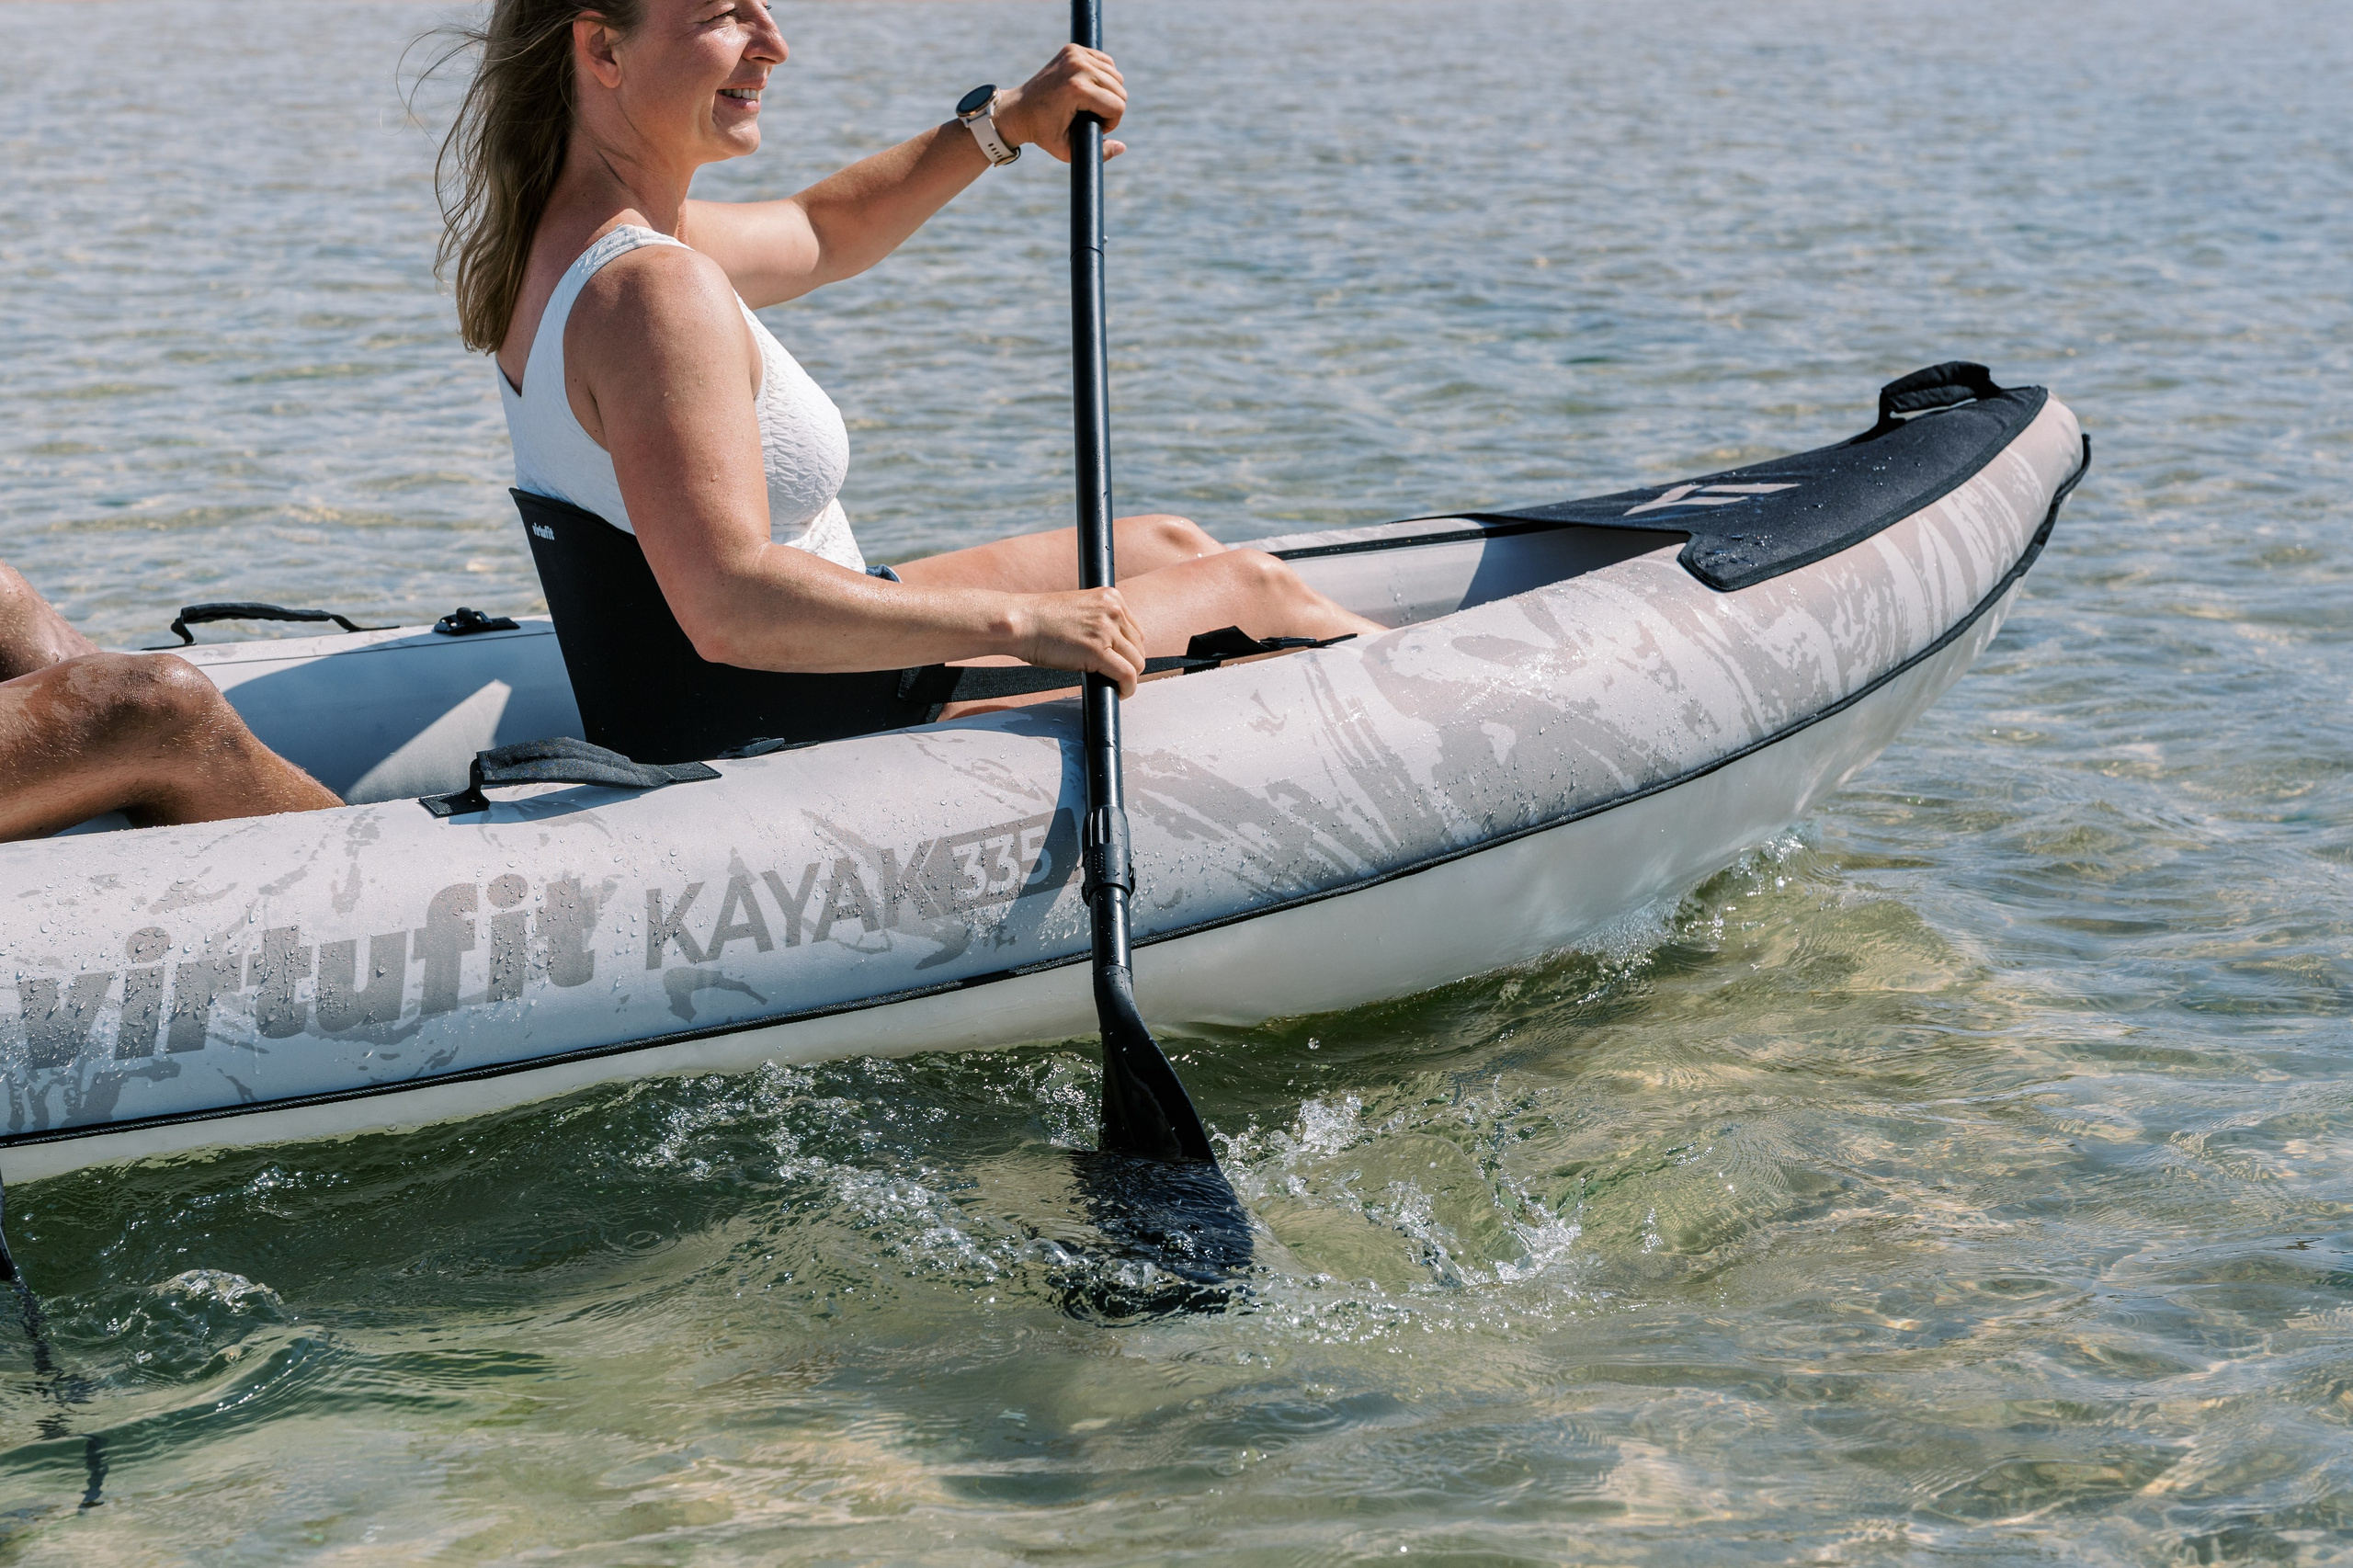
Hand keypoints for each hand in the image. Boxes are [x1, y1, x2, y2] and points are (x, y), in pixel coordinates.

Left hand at [993, 44, 1127, 163]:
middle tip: (1092, 117)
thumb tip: (1122, 146)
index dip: (1111, 123)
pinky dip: (1104, 77)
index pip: (1118, 105)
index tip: (1095, 128)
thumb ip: (1099, 153)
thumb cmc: (1042, 132)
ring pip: (1115, 76)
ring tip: (1091, 105)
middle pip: (1119, 89)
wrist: (1018, 110)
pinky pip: (1106, 63)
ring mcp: (1075, 54)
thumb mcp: (1067, 150)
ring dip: (1109, 93)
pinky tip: (1091, 89)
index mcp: (1077, 89)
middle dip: (1111, 108)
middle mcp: (1078, 66)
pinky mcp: (1073, 48)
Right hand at [1012, 586, 1145, 696]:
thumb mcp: (1078, 609)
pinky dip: (1127, 688)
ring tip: (1114, 686)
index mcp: (1110, 597)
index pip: (1135, 630)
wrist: (1020, 622)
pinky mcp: (1098, 651)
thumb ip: (1098, 621)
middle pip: (1139, 647)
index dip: (1128, 650)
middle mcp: (1113, 610)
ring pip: (1137, 662)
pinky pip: (1127, 675)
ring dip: (1128, 678)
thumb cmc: (1039, 620)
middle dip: (1129, 664)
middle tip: (1114, 677)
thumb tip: (1112, 647)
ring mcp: (1107, 629)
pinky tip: (1118, 693)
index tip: (1119, 662)